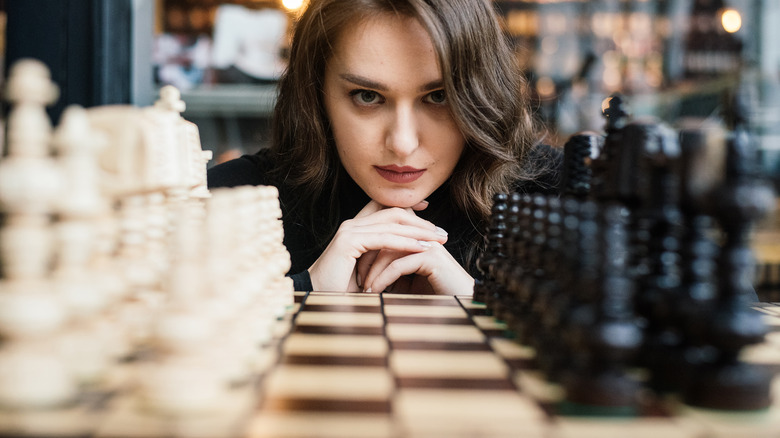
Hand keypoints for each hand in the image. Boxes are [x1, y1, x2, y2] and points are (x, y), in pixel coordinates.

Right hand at [307, 200, 446, 291]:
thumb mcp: (368, 268)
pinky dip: (406, 243)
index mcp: (355, 227)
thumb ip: (383, 256)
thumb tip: (409, 254)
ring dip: (419, 232)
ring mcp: (350, 231)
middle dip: (421, 221)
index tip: (429, 210)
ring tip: (438, 240)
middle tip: (442, 233)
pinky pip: (385, 239)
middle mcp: (352, 224)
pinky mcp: (349, 242)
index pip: (385, 208)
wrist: (317, 297)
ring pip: (392, 224)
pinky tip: (422, 248)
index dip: (408, 207)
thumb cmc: (342, 288)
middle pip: (393, 213)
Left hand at [360, 240, 473, 294]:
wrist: (462, 305)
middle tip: (354, 278)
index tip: (355, 269)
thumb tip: (365, 277)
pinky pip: (398, 265)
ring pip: (388, 252)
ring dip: (372, 271)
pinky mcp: (431, 257)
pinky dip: (382, 279)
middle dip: (366, 259)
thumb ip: (391, 273)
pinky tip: (373, 291)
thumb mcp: (407, 282)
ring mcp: (427, 244)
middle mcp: (421, 236)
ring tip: (363, 288)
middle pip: (383, 238)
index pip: (384, 234)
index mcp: (416, 237)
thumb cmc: (435, 295)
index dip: (368, 250)